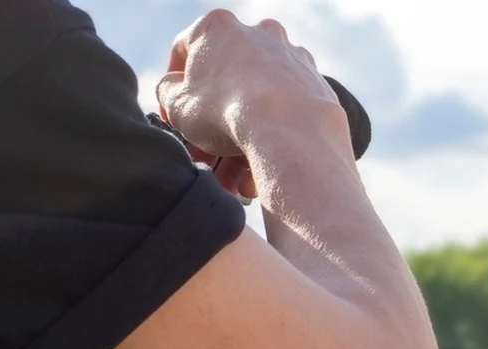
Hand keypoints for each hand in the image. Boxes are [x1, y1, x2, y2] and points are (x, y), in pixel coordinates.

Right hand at [156, 10, 342, 199]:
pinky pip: (287, 117)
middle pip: (226, 85)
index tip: (174, 119)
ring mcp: (294, 59)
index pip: (185, 54)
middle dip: (213, 126)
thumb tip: (174, 87)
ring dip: (242, 143)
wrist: (291, 131)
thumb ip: (168, 90)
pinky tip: (260, 176)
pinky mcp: (318, 87)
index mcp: (219, 27)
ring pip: (258, 105)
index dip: (174, 91)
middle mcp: (261, 34)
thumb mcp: (177, 104)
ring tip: (234, 181)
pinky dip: (273, 142)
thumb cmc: (226, 112)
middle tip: (205, 157)